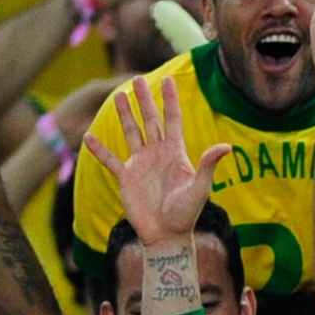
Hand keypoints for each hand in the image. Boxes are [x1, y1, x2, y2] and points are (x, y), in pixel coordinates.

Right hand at [83, 78, 229, 249]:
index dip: (170, 100)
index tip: (168, 79)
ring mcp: (140, 164)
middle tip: (138, 79)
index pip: (172, 119)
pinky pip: (110, 160)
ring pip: (131, 132)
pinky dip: (99, 149)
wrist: (167, 236)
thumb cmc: (186, 214)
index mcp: (175, 152)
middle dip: (145, 99)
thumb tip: (226, 146)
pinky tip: (88, 137)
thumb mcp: (200, 188)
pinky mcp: (126, 178)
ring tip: (118, 94)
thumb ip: (209, 165)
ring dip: (125, 114)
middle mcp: (157, 154)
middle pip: (150, 120)